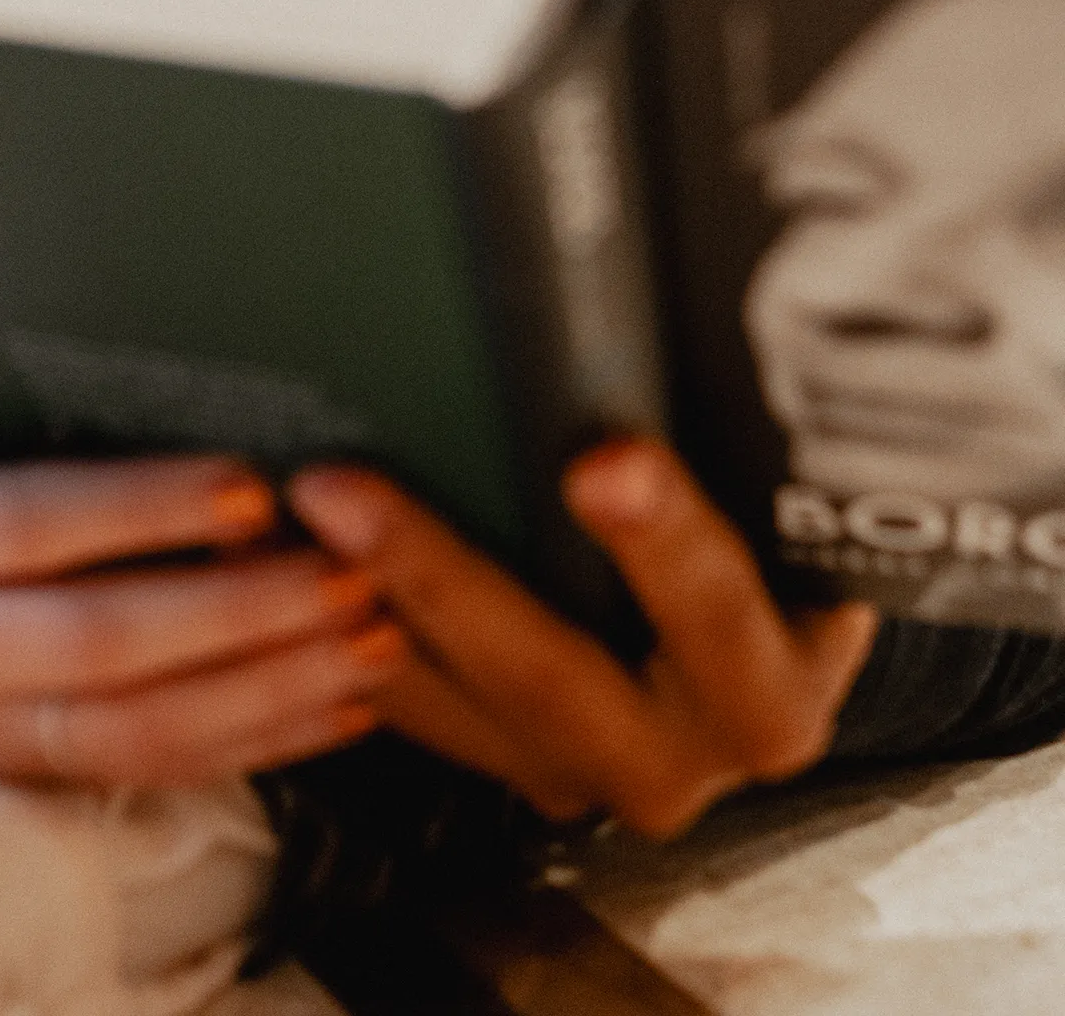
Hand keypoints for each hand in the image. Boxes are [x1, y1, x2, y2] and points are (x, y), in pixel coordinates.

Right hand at [0, 374, 402, 784]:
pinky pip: (148, 773)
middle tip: (349, 577)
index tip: (251, 491)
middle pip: (96, 642)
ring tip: (372, 645)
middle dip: (236, 613)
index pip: (32, 522)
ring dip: (266, 691)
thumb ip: (5, 370)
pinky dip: (250, 744)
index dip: (143, 509)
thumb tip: (132, 289)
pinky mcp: (21, 770)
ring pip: (135, 730)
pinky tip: (334, 709)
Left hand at [289, 438, 876, 836]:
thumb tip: (708, 293)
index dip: (664, 540)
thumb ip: (748, 442)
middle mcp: (685, 750)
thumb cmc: (782, 532)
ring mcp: (589, 772)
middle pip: (555, 680)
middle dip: (442, 579)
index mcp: (776, 680)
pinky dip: (340, 637)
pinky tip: (276, 561)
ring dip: (356, 609)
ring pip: (459, 707)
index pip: (721, 612)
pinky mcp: (515, 765)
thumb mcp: (788, 496)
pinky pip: (417, 713)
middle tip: (347, 494)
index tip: (603, 462)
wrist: (768, 643)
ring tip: (276, 521)